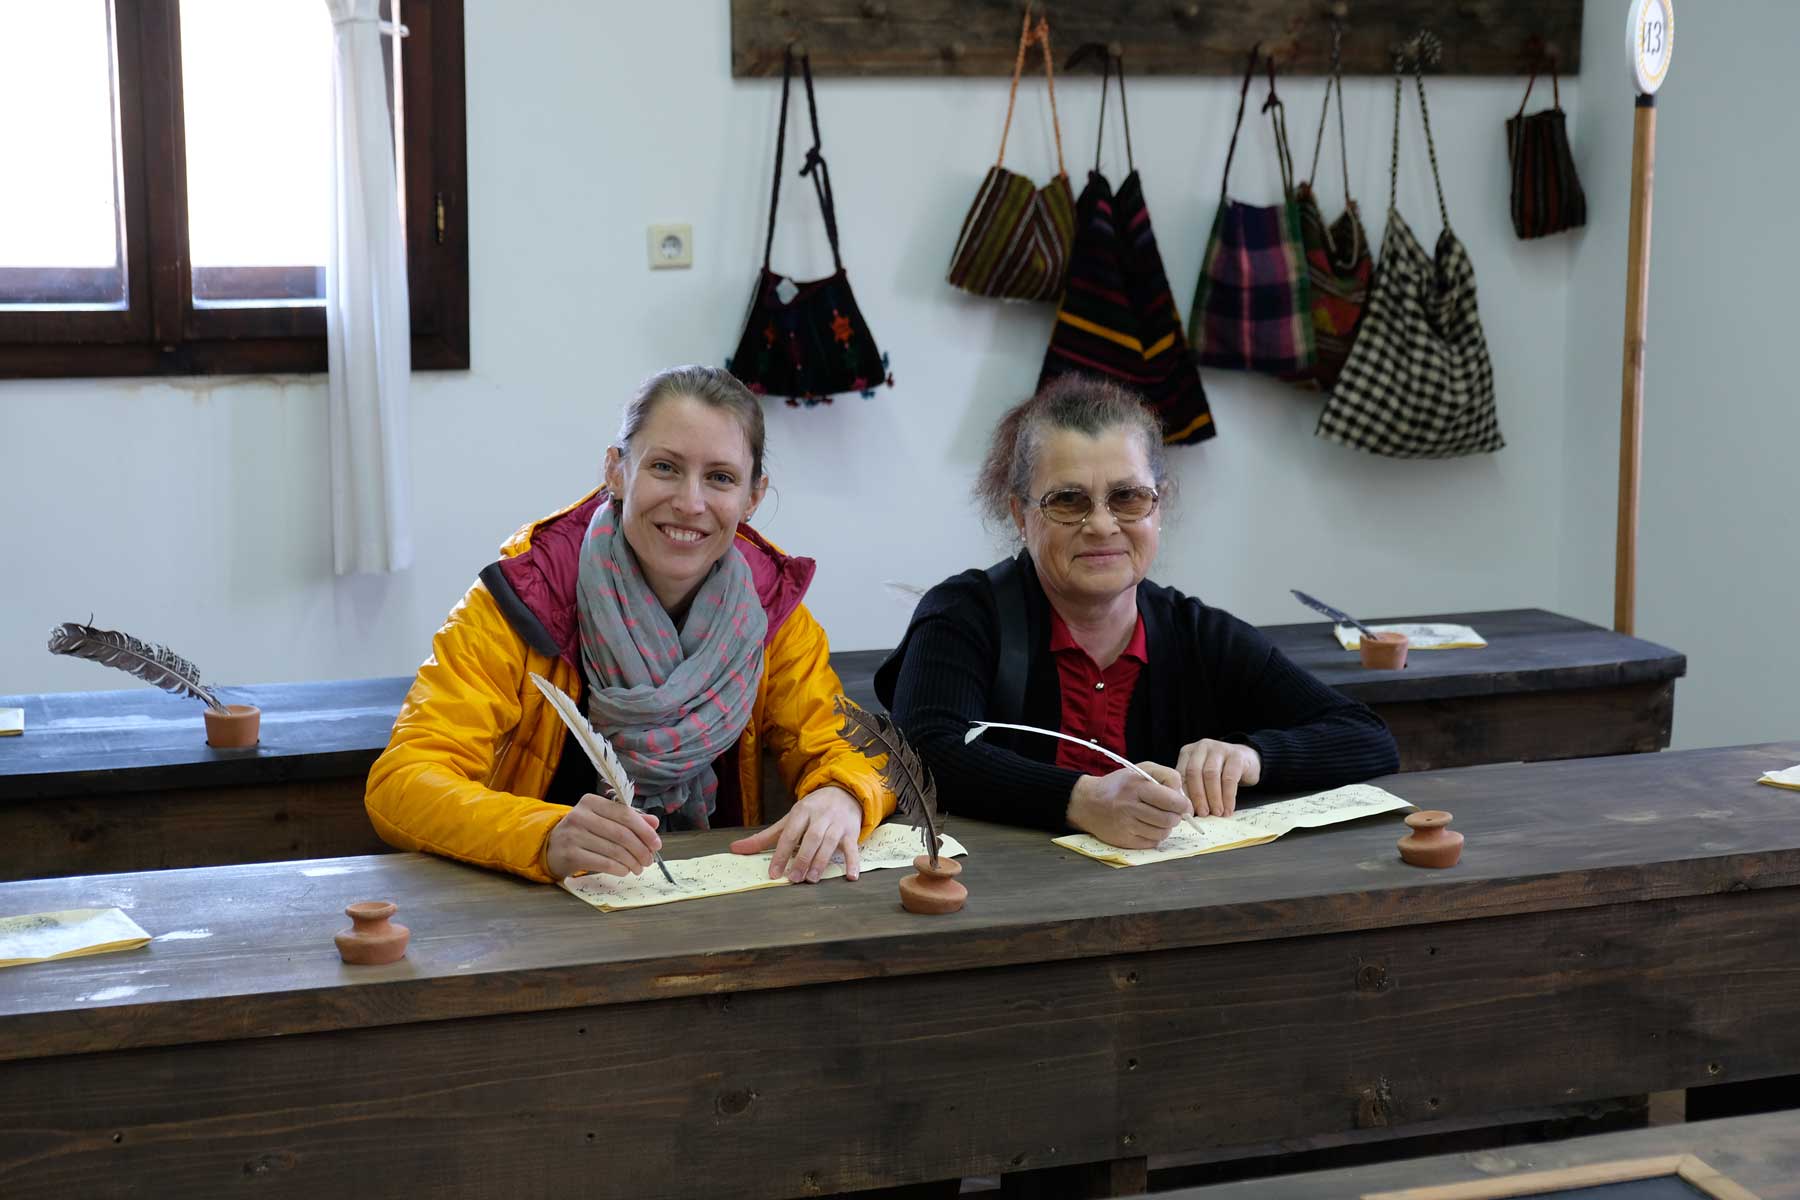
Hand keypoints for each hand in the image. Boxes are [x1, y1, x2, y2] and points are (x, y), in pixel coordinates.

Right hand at [545, 792, 662, 878]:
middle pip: (621, 833)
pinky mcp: (570, 854)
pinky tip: (625, 871)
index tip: (656, 844)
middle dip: (641, 849)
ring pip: (614, 850)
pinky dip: (619, 868)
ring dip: (632, 861)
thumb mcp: (603, 820)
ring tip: (639, 867)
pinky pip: (603, 863)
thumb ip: (628, 819)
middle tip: (649, 860)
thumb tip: (654, 823)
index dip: (644, 830)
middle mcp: (580, 815)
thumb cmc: (583, 832)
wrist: (551, 846)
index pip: (625, 814)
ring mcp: (573, 835)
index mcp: (591, 802)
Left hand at [730, 786, 864, 882]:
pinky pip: (853, 848)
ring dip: (821, 862)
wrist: (843, 792)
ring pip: (830, 843)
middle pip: (810, 839)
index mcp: (801, 812)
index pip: (789, 834)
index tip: (774, 873)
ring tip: (811, 879)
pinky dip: (853, 863)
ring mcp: (837, 824)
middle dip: (802, 859)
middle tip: (794, 879)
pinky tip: (851, 877)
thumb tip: (735, 848)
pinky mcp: (852, 832)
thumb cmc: (812, 811)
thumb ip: (765, 837)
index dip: (781, 854)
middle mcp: (820, 816)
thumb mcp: (789, 820)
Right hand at [1066, 763, 1193, 848]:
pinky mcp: (1124, 841)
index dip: (1183, 804)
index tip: (1183, 804)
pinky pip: (1152, 843)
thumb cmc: (1120, 785)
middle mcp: (1130, 807)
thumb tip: (1184, 799)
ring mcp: (1127, 826)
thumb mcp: (1142, 769)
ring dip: (1166, 827)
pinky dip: (1155, 836)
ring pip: (1163, 833)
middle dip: (1176, 817)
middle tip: (1171, 812)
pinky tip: (1147, 826)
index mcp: (1137, 786)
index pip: (1172, 801)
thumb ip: (1167, 777)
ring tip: (1157, 818)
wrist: (1088, 803)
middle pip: (1169, 819)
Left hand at [1177, 740, 1261, 816]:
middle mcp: (1202, 747)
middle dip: (1198, 796)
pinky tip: (1228, 808)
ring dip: (1213, 797)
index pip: (1181, 774)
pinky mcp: (1236, 755)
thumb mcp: (1202, 777)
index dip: (1184, 795)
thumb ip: (1192, 788)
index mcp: (1188, 752)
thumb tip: (1186, 812)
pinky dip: (1228, 796)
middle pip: (1194, 772)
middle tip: (1203, 813)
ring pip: (1211, 774)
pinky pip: (1230, 778)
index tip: (1188, 812)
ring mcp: (1219, 748)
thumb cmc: (1220, 773)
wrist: (1247, 761)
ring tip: (1217, 813)